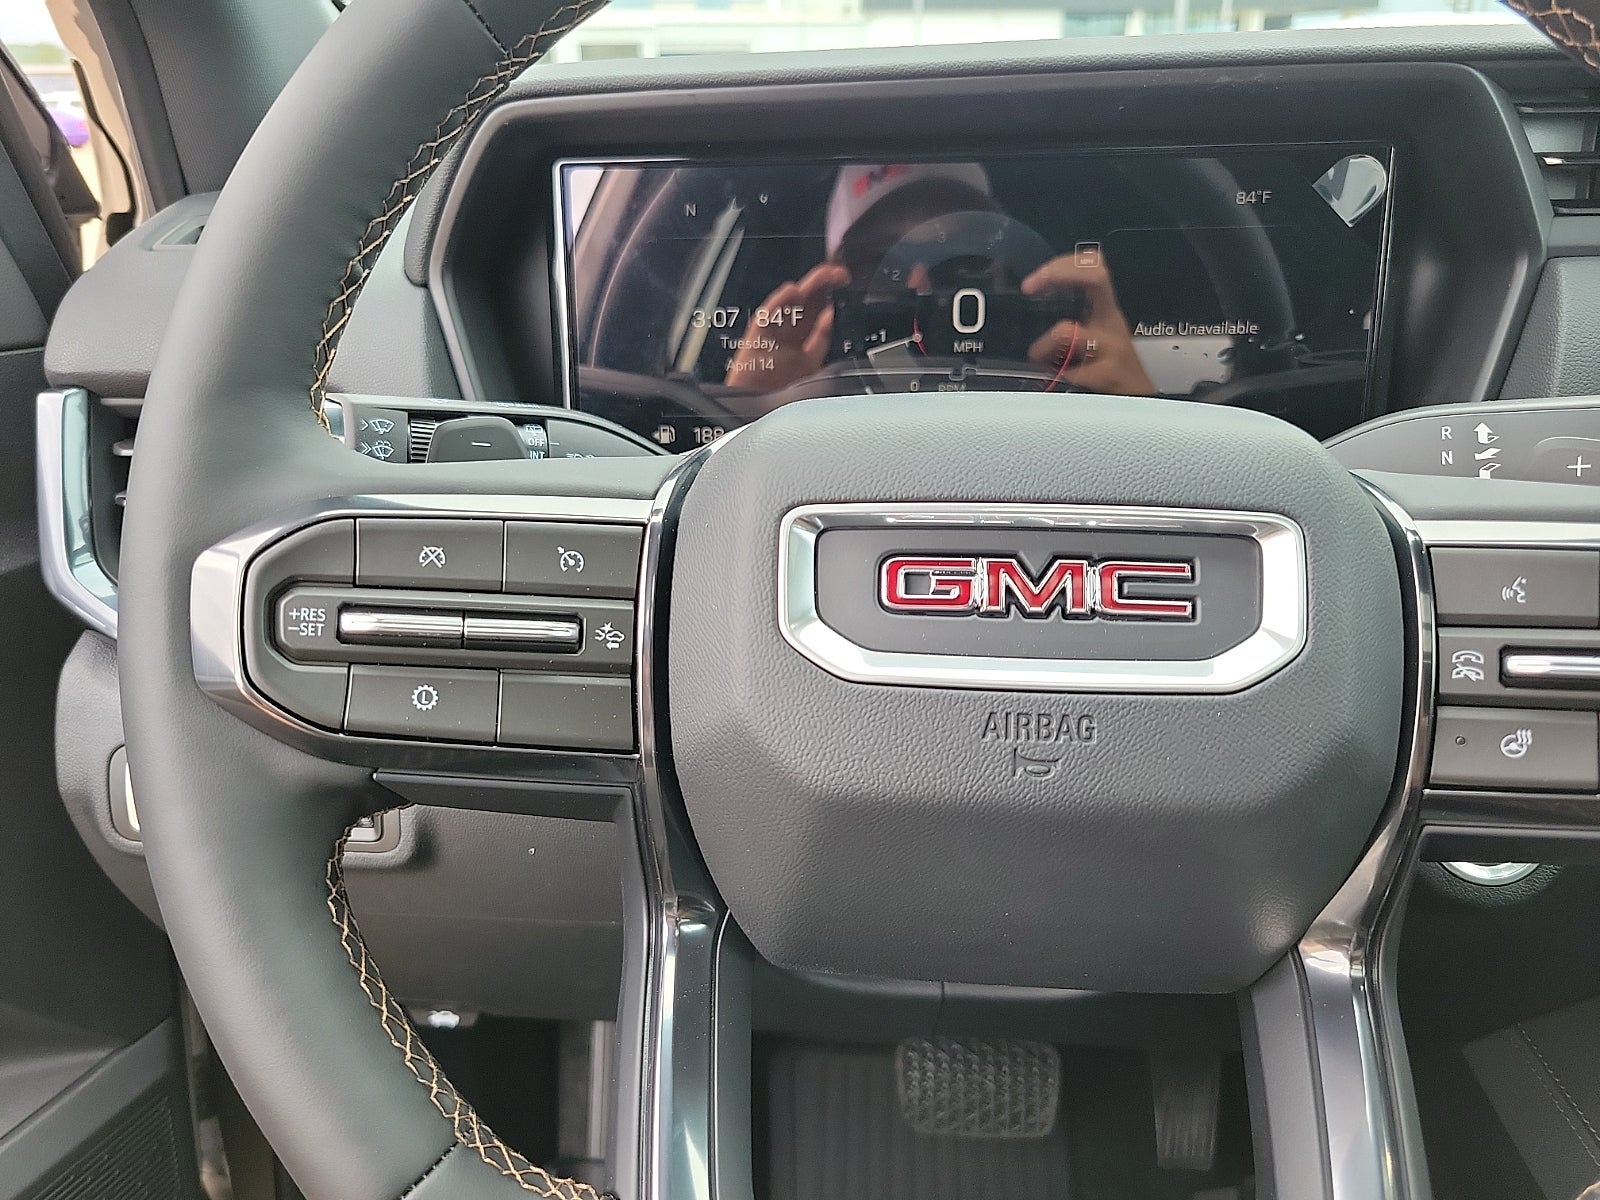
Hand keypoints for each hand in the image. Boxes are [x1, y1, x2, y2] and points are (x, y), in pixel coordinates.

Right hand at [723, 263, 850, 407]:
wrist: (749, 426)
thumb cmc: (779, 413)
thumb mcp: (814, 385)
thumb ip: (824, 356)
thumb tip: (834, 327)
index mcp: (804, 357)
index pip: (821, 324)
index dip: (835, 307)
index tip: (848, 291)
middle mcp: (788, 346)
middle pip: (807, 309)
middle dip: (824, 289)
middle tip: (840, 274)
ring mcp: (771, 343)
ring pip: (789, 308)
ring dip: (806, 289)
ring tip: (824, 275)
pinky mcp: (753, 343)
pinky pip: (765, 318)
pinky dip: (777, 304)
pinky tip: (790, 292)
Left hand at [1022, 255, 1154, 395]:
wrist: (1140, 406)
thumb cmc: (1111, 372)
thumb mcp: (1093, 340)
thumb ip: (1070, 325)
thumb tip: (1029, 319)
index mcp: (1106, 311)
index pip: (1093, 267)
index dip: (1062, 264)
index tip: (1033, 281)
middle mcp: (1111, 323)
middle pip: (1096, 277)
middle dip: (1057, 273)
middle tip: (1030, 287)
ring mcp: (1112, 347)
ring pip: (1068, 330)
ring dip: (1042, 344)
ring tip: (1038, 357)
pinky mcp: (1108, 374)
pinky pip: (1070, 369)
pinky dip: (1055, 374)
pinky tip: (1057, 379)